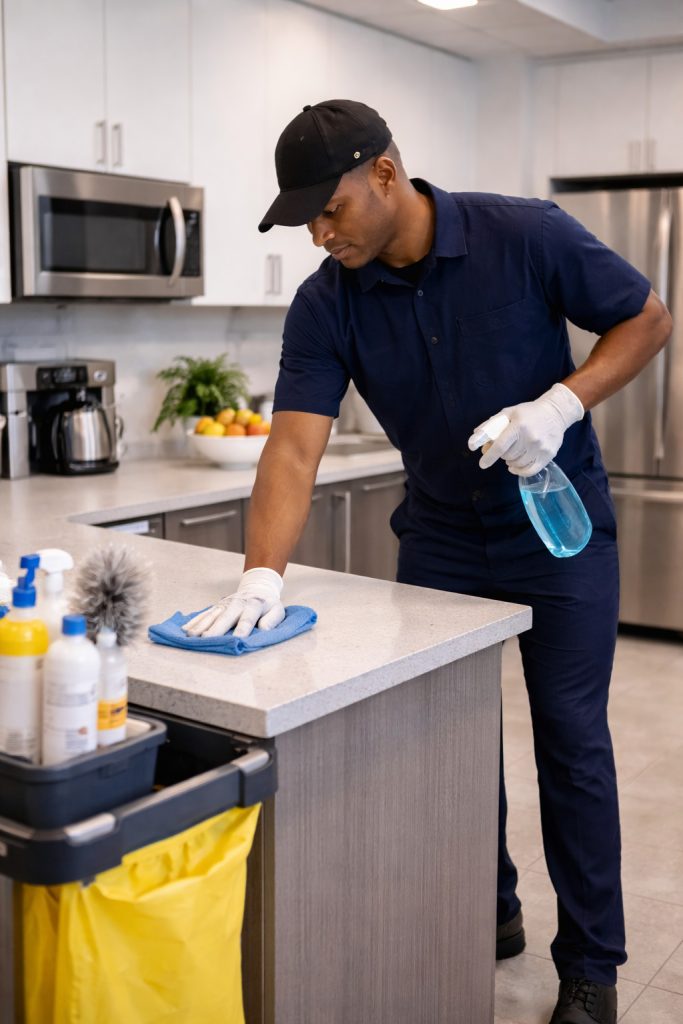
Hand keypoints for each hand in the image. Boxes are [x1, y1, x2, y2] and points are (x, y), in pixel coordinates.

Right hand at [182, 567, 284, 637]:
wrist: (257, 586)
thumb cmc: (268, 604)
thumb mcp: (278, 610)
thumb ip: (272, 620)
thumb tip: (264, 629)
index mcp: (254, 605)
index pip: (248, 618)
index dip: (243, 628)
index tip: (237, 639)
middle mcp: (237, 603)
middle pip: (226, 617)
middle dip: (216, 628)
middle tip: (206, 639)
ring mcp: (225, 604)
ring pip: (212, 615)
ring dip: (201, 625)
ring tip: (191, 636)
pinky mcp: (217, 606)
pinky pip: (205, 614)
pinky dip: (195, 621)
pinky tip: (185, 629)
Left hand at [467, 383, 583, 476]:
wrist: (555, 413)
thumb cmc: (528, 413)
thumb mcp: (509, 413)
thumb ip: (492, 424)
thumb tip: (475, 437)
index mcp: (519, 426)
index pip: (501, 446)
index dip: (490, 456)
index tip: (482, 464)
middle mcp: (530, 438)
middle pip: (508, 456)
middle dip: (501, 454)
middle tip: (503, 448)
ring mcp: (540, 448)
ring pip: (517, 464)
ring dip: (510, 461)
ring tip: (512, 453)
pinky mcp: (548, 456)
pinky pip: (530, 471)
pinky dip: (520, 471)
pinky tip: (515, 466)